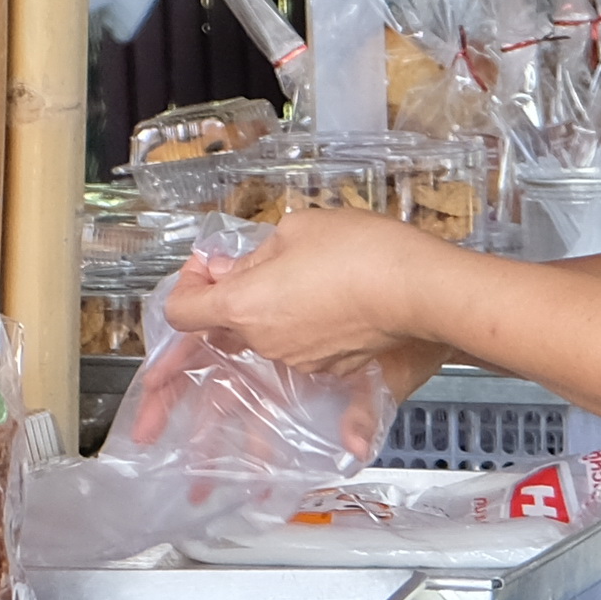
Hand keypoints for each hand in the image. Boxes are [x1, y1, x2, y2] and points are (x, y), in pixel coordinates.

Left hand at [156, 208, 457, 390]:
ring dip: (271, 315)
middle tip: (261, 268)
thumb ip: (252, 256)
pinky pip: (302, 350)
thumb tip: (227, 269)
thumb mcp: (296, 230)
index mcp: (243, 305)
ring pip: (265, 339)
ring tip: (305, 282)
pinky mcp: (331, 369)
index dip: (186, 287)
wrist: (419, 289)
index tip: (207, 268)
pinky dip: (305, 331)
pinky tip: (331, 303)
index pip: (181, 313)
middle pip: (225, 327)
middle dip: (232, 300)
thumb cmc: (359, 251)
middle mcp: (264, 342)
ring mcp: (298, 361)